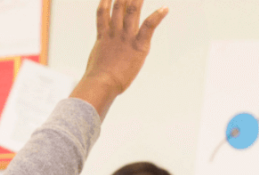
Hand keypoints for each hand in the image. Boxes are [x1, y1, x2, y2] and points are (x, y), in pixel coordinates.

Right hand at [70, 0, 167, 117]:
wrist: (101, 83)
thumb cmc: (97, 81)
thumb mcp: (96, 66)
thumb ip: (99, 60)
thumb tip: (92, 73)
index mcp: (103, 37)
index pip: (102, 12)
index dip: (105, 1)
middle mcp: (114, 32)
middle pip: (118, 6)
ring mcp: (126, 37)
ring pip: (132, 11)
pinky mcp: (138, 45)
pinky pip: (148, 26)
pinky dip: (157, 16)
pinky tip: (165, 9)